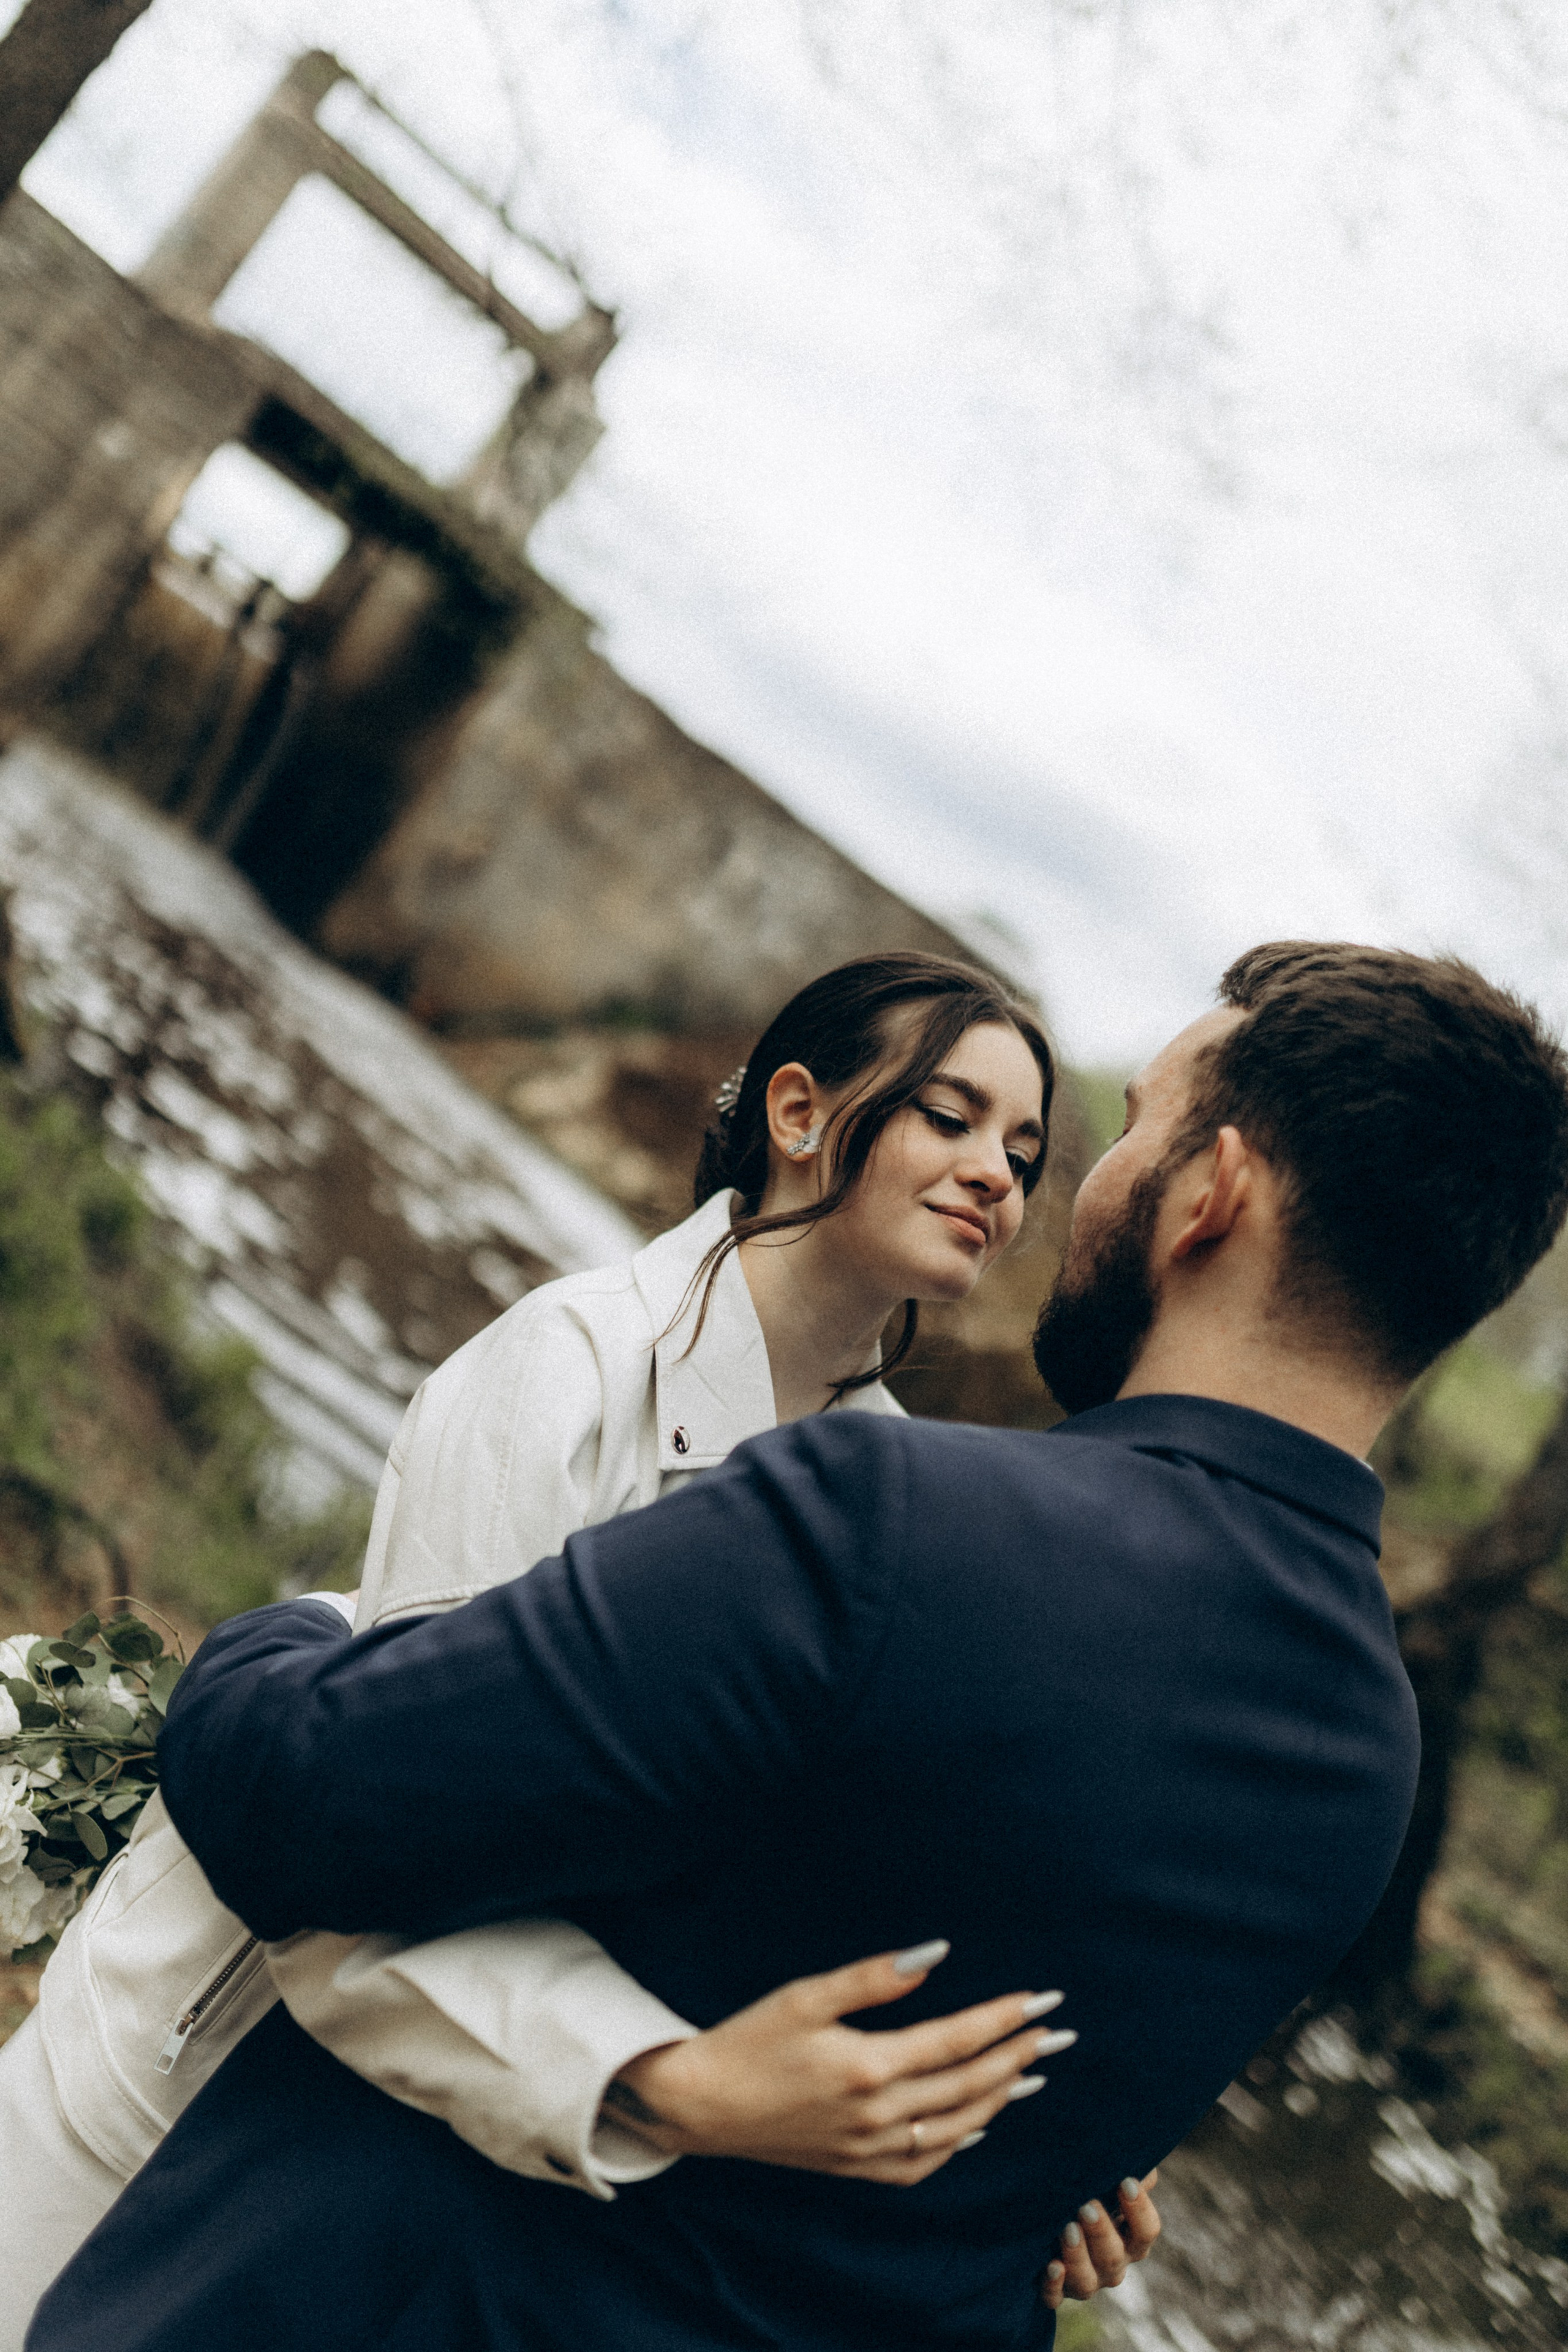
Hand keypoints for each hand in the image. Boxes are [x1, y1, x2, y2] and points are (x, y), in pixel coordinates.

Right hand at [604, 1945, 1074, 2183]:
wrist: (699, 2106)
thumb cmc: (749, 2039)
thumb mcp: (806, 1994)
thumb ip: (874, 1976)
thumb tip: (937, 1953)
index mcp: (868, 2066)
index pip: (958, 2039)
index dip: (1004, 2018)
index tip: (1043, 2000)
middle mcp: (877, 2115)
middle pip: (968, 2085)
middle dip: (1018, 2056)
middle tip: (1057, 2034)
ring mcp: (868, 2150)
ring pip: (955, 2127)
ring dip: (999, 2098)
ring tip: (1032, 2074)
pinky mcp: (855, 2169)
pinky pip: (924, 2164)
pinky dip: (959, 2142)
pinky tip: (976, 2124)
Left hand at [1040, 2173, 1161, 2306]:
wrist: (1049, 2220)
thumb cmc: (1089, 2194)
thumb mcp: (1109, 2182)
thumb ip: (1128, 2169)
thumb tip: (1140, 2163)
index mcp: (1130, 2240)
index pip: (1146, 2231)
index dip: (1139, 2210)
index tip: (1125, 2182)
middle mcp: (1112, 2266)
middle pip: (1114, 2257)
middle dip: (1101, 2232)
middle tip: (1087, 2206)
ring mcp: (1085, 2281)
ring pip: (1087, 2282)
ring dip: (1077, 2256)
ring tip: (1066, 2228)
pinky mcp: (1056, 2291)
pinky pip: (1055, 2298)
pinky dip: (1053, 2285)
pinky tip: (1051, 2266)